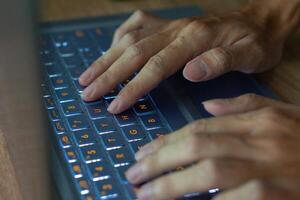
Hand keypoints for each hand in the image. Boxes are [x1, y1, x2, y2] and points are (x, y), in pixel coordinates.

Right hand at [79, 3, 289, 113]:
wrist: (258, 21)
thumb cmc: (254, 42)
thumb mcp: (249, 54)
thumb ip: (220, 61)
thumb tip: (189, 72)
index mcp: (194, 39)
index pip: (155, 66)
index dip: (132, 87)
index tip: (113, 105)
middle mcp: (176, 28)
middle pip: (134, 52)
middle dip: (108, 75)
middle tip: (87, 92)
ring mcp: (170, 24)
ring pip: (129, 38)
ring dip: (106, 58)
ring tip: (86, 76)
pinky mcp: (168, 23)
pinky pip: (137, 25)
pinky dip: (120, 38)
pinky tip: (111, 49)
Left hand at [125, 94, 299, 199]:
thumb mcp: (280, 114)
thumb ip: (242, 107)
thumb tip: (206, 109)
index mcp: (258, 122)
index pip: (200, 129)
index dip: (167, 141)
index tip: (143, 152)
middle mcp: (260, 142)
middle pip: (197, 147)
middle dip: (159, 161)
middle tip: (134, 174)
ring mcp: (268, 171)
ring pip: (209, 173)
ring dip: (172, 185)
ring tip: (145, 193)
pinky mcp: (274, 198)